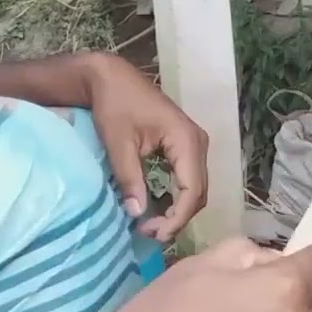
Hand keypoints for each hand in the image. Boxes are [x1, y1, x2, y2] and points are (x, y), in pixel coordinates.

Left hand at [84, 53, 208, 240]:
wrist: (111, 77)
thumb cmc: (114, 105)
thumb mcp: (118, 143)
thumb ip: (129, 179)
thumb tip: (136, 214)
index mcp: (186, 140)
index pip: (193, 190)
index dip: (177, 217)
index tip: (155, 234)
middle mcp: (198, 143)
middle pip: (199, 192)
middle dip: (178, 217)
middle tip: (149, 233)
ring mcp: (195, 144)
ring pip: (196, 188)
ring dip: (178, 210)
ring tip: (151, 224)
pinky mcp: (185, 146)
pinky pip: (189, 179)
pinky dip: (176, 197)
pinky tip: (157, 207)